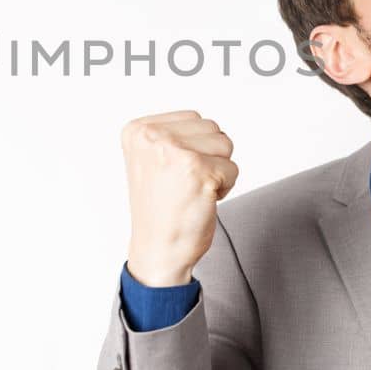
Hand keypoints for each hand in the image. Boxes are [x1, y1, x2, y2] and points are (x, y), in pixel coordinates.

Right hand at [122, 110, 238, 286]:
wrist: (158, 250)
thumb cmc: (159, 210)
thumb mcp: (151, 160)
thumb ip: (172, 135)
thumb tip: (207, 125)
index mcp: (138, 130)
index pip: (192, 118)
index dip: (194, 148)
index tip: (173, 173)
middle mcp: (152, 136)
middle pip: (212, 128)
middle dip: (209, 157)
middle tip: (184, 185)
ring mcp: (174, 152)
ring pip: (225, 144)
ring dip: (218, 171)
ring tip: (192, 191)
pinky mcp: (198, 170)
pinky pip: (232, 169)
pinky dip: (224, 188)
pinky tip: (200, 201)